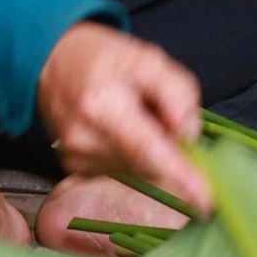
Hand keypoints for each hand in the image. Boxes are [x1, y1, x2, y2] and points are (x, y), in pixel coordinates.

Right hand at [36, 22, 213, 212]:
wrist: (51, 64)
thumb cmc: (101, 58)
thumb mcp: (146, 58)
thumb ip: (176, 90)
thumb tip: (189, 133)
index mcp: (102, 105)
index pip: (147, 149)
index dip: (178, 175)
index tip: (204, 199)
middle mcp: (85, 140)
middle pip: (150, 163)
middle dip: (170, 148)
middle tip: (158, 114)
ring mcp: (77, 160)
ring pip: (140, 171)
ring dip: (152, 152)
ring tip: (133, 116)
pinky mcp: (76, 171)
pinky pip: (124, 172)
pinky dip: (135, 157)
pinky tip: (120, 131)